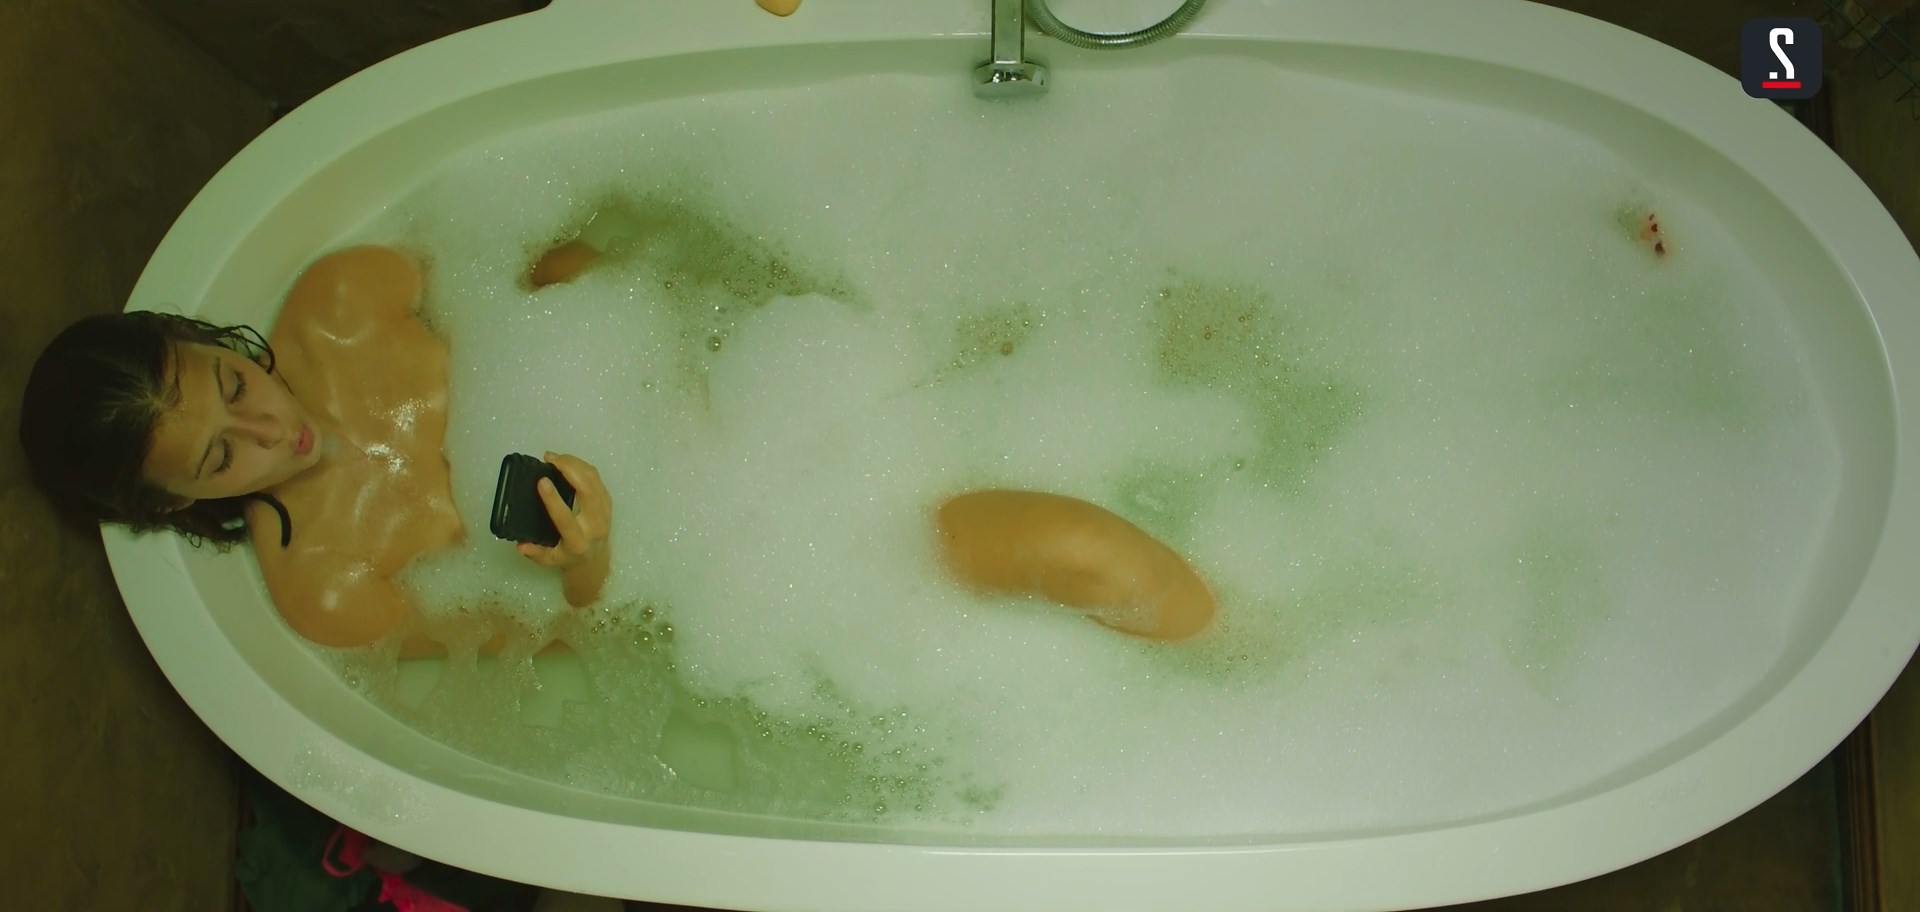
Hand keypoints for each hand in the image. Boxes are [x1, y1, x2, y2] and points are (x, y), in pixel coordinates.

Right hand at [516, 451, 611, 571]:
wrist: (596, 559)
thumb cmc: (569, 557)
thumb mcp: (550, 561)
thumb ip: (535, 553)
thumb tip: (520, 545)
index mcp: (577, 541)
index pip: (565, 517)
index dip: (553, 498)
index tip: (541, 480)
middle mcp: (594, 525)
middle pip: (587, 491)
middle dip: (569, 469)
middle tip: (549, 458)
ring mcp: (604, 512)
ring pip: (594, 481)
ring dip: (575, 464)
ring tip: (555, 457)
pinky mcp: (608, 503)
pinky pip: (598, 480)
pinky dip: (583, 467)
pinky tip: (568, 462)